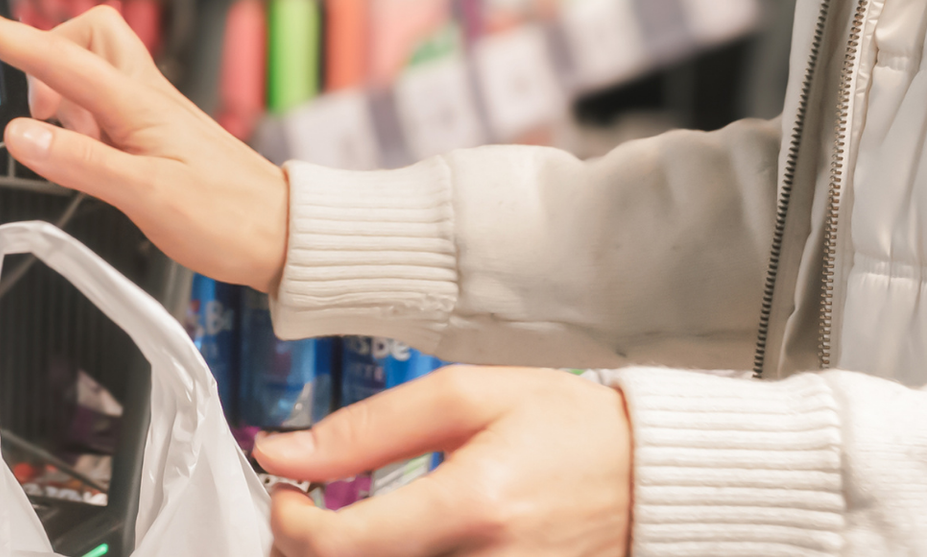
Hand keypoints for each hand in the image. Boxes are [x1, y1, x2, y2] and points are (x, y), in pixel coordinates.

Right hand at [0, 0, 289, 292]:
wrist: (285, 235)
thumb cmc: (228, 218)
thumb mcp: (145, 197)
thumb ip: (79, 161)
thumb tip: (18, 134)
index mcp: (136, 103)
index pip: (53, 58)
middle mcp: (143, 96)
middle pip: (82, 36)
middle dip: (44, 57)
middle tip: (34, 111)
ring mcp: (151, 112)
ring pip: (93, 72)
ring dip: (65, 99)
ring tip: (71, 150)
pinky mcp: (156, 133)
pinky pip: (105, 107)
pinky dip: (85, 125)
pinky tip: (96, 162)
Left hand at [257, 365, 631, 556]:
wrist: (657, 478)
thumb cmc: (566, 427)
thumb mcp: (465, 397)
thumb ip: (366, 428)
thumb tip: (282, 451)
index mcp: (474, 506)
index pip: (343, 547)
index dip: (290, 523)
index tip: (286, 490)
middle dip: (304, 551)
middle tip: (303, 512)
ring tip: (339, 530)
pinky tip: (384, 544)